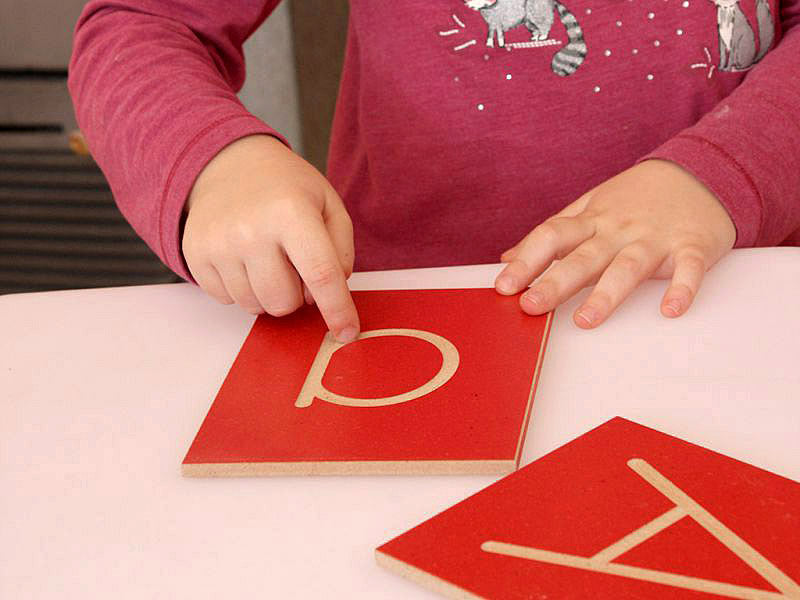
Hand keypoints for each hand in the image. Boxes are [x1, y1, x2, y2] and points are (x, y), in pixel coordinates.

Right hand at [182, 134, 358, 341]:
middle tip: (293, 266)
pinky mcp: (196, 254)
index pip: (320, 275)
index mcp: (291, 212)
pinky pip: (228, 301)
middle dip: (297, 295)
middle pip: (284, 302)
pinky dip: (243, 289)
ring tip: (268, 259)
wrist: (229, 163)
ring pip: (256, 307)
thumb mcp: (328, 204)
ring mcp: (218, 244)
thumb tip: (332, 294)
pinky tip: (244, 260)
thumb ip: (342, 250)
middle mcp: (251, 230)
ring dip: (269, 293)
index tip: (347, 333)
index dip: (338, 310)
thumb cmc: (287, 188)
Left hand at [494, 159, 736, 327]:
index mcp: (591, 220)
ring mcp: (655, 237)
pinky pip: (688, 268)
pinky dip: (682, 287)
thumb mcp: (589, 208)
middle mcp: (618, 229)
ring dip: (607, 293)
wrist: (700, 170)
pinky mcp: (692, 245)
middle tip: (531, 306)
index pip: (551, 236)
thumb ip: (552, 235)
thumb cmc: (636, 197)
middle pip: (583, 257)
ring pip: (628, 266)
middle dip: (555, 282)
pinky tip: (671, 309)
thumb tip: (508, 258)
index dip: (525, 260)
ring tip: (586, 320)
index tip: (503, 286)